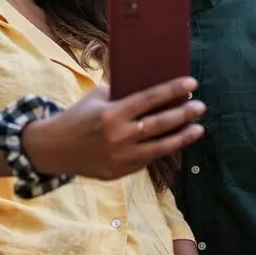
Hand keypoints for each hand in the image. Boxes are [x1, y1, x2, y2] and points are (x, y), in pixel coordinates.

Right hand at [23, 77, 205, 178]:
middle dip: (184, 114)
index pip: (149, 99)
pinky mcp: (121, 171)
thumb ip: (119, 92)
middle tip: (201, 106)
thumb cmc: (77, 117)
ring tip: (198, 128)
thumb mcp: (95, 98)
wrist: (54, 149)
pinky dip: (164, 149)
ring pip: (161, 147)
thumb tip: (148, 85)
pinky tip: (176, 141)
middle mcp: (120, 136)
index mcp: (113, 113)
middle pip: (160, 124)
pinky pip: (148, 159)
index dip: (173, 90)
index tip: (192, 83)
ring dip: (182, 137)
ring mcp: (122, 156)